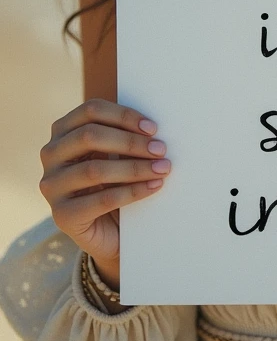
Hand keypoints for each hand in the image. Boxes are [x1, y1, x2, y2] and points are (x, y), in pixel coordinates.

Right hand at [39, 99, 171, 285]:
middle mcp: (51, 154)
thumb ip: (123, 136)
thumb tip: (152, 129)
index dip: (123, 115)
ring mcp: (52, 186)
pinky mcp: (62, 215)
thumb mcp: (116, 153)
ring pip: (95, 169)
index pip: (91, 111)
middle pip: (89, 136)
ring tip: (162, 169)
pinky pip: (102, 199)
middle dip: (130, 142)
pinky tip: (153, 186)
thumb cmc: (115, 180)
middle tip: (160, 149)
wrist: (109, 230)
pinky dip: (132, 191)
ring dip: (135, 168)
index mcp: (63, 131)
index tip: (152, 128)